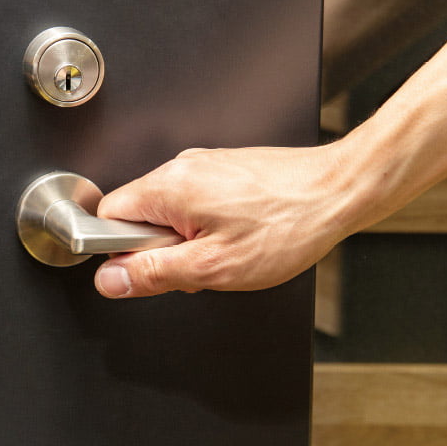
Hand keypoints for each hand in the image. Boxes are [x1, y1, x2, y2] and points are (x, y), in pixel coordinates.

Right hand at [93, 144, 357, 297]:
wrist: (340, 191)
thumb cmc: (289, 225)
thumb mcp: (214, 266)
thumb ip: (154, 273)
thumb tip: (110, 280)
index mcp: (169, 186)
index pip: (106, 217)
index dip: (120, 251)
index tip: (148, 268)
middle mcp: (182, 167)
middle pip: (138, 215)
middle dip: (160, 249)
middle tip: (200, 264)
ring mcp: (205, 165)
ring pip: (169, 212)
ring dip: (186, 240)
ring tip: (227, 250)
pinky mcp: (225, 170)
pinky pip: (195, 202)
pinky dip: (207, 226)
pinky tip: (239, 237)